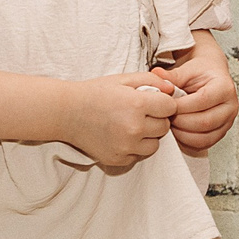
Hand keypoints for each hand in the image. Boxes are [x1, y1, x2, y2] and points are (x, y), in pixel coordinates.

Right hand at [58, 73, 176, 168]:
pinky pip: (139, 155)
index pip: (171, 107)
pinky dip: (135, 147)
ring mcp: (125, 146)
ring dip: (148, 136)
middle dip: (157, 119)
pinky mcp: (118, 159)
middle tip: (140, 112)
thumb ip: (151, 81)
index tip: (152, 101)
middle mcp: (133, 128)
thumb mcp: (123, 79)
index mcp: (137, 104)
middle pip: (164, 127)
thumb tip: (172, 89)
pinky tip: (121, 135)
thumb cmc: (95, 93)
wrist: (66, 113)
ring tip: (131, 125)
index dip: (163, 103)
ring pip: (155, 144)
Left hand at [153, 32, 238, 156]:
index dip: (181, 106)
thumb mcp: (187, 70)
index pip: (202, 101)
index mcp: (225, 87)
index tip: (165, 106)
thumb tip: (156, 75)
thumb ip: (172, 76)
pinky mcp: (221, 133)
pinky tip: (177, 132)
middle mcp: (230, 106)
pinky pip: (204, 144)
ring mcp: (228, 122)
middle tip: (165, 117)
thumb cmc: (201, 73)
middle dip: (180, 122)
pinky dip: (187, 142)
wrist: (212, 76)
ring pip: (204, 138)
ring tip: (170, 124)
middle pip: (205, 122)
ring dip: (182, 135)